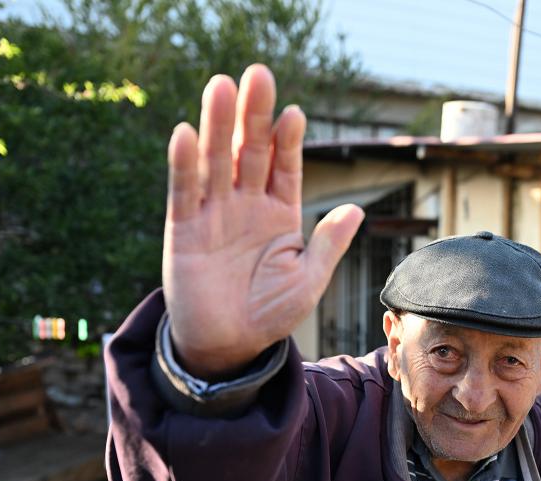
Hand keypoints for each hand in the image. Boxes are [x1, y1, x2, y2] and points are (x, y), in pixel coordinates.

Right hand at [163, 65, 363, 377]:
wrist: (228, 346)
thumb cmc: (270, 314)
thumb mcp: (308, 281)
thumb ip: (327, 245)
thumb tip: (357, 210)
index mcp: (279, 213)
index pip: (285, 166)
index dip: (288, 140)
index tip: (294, 113)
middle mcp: (246, 204)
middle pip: (250, 151)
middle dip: (254, 114)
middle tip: (258, 75)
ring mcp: (214, 213)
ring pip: (216, 160)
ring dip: (218, 124)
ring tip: (221, 86)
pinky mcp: (183, 229)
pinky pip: (184, 191)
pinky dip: (185, 164)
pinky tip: (186, 133)